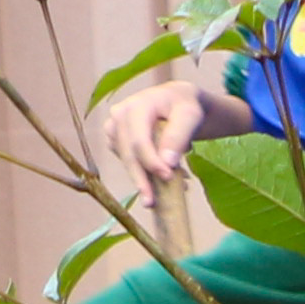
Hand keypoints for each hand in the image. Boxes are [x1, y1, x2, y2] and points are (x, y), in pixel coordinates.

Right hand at [100, 74, 217, 195]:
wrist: (177, 101)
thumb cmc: (185, 105)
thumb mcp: (190, 115)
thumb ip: (178, 136)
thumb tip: (166, 163)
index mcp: (137, 106)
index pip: (139, 140)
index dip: (151, 162)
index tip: (167, 177)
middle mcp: (119, 115)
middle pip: (128, 153)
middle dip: (141, 179)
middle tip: (152, 202)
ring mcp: (115, 128)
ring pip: (125, 160)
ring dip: (144, 178)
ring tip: (166, 193)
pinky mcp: (116, 140)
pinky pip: (127, 161)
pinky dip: (143, 173)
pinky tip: (161, 181)